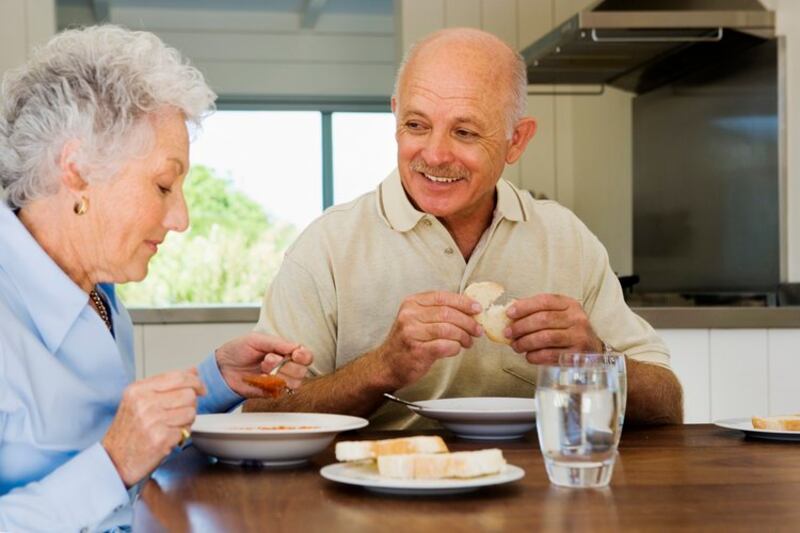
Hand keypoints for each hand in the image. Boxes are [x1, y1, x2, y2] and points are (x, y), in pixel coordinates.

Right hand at [102, 369, 205, 486]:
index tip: (200, 388)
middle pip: (189, 394)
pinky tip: (168, 438)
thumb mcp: (140, 400)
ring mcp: (152, 421)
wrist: (113, 461)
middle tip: (178, 414)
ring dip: (186, 421)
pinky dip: (181, 435)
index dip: (195, 381)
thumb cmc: (128, 431)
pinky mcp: (161, 438)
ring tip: (170, 426)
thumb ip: (166, 384)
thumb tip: (193, 371)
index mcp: (138, 390)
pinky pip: (186, 430)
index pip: (178, 376)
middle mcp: (144, 403)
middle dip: (190, 404)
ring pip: (191, 412)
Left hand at [215, 332, 313, 395]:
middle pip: (302, 370)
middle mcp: (286, 367)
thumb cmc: (238, 351)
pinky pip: (281, 392)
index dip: (304, 356)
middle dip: (286, 364)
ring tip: (262, 368)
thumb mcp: (256, 340)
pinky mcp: (272, 393)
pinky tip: (260, 378)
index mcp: (286, 352)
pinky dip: (271, 384)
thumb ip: (277, 343)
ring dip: (278, 374)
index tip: (295, 354)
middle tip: (268, 358)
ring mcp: (280, 381)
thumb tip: (295, 347)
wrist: (222, 367)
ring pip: (295, 383)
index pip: (306, 356)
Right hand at [376, 291, 482, 388]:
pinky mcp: (417, 350)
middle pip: (448, 313)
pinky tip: (456, 349)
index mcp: (412, 303)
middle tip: (477, 329)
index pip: (442, 297)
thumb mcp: (417, 319)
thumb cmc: (407, 342)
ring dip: (464, 336)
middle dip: (468, 322)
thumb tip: (468, 310)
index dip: (463, 302)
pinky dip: (455, 348)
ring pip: (448, 329)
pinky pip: (445, 346)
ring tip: (468, 341)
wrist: (387, 364)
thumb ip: (437, 311)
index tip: (477, 308)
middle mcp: (410, 315)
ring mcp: (412, 333)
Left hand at [505, 294, 602, 363]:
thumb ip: (538, 312)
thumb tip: (510, 314)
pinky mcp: (577, 355)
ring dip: (526, 342)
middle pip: (543, 319)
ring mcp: (579, 337)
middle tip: (508, 333)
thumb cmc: (568, 330)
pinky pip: (550, 355)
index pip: (544, 301)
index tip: (509, 313)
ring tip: (515, 346)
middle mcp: (577, 318)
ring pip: (545, 337)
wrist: (592, 350)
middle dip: (521, 327)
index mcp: (570, 304)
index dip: (524, 306)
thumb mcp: (559, 315)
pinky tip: (528, 356)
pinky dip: (535, 356)